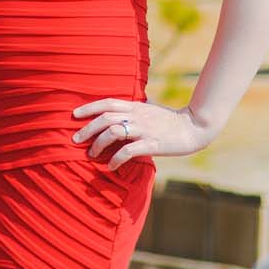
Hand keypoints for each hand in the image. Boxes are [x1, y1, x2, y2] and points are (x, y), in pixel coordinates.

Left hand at [72, 98, 213, 171]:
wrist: (194, 127)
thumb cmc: (171, 120)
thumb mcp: (151, 109)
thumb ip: (136, 108)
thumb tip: (125, 108)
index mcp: (136, 106)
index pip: (107, 102)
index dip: (89, 107)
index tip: (74, 114)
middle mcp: (137, 115)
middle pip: (105, 118)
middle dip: (87, 128)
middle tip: (75, 139)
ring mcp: (144, 129)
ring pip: (113, 132)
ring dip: (98, 144)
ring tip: (91, 155)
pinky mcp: (152, 144)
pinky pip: (128, 151)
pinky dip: (116, 159)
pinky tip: (110, 166)